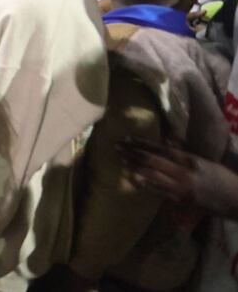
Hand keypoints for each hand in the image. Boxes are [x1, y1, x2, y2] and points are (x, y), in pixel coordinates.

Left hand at [117, 139, 237, 218]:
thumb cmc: (223, 178)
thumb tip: (166, 142)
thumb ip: (184, 153)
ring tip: (121, 160)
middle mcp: (184, 172)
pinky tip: (134, 179)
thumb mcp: (205, 162)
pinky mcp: (183, 201)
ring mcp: (182, 188)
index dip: (142, 143)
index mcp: (190, 160)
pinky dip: (147, 185)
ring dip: (135, 167)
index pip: (161, 149)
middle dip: (133, 153)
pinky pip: (161, 192)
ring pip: (153, 176)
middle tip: (116, 146)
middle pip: (153, 161)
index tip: (127, 138)